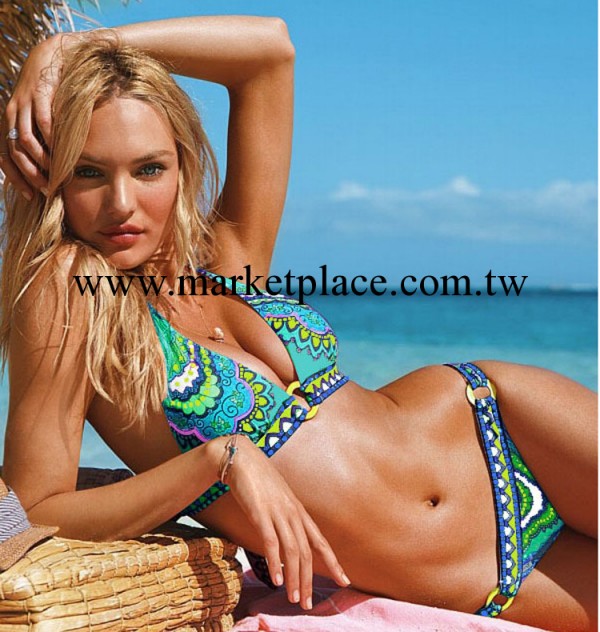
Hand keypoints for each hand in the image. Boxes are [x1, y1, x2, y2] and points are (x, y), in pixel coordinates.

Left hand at [0, 33, 74, 198]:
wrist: (54, 55)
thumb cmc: (53, 92)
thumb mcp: (43, 117)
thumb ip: (43, 139)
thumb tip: (52, 169)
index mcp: (10, 122)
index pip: (5, 157)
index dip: (16, 179)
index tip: (31, 196)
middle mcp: (12, 113)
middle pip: (15, 152)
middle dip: (31, 175)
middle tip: (48, 190)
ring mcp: (24, 103)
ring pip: (27, 140)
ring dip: (42, 161)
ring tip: (58, 174)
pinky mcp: (40, 93)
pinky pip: (43, 121)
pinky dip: (52, 140)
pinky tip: (63, 151)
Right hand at [219, 434, 350, 609]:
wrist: (242, 459)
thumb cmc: (258, 480)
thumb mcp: (278, 499)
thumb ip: (285, 517)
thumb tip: (287, 537)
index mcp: (299, 511)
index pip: (320, 541)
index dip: (334, 562)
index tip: (345, 581)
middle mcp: (293, 513)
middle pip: (308, 552)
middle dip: (310, 580)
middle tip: (309, 604)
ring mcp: (278, 513)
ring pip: (293, 551)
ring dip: (295, 578)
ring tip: (295, 599)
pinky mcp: (261, 513)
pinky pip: (272, 542)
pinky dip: (276, 563)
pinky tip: (277, 579)